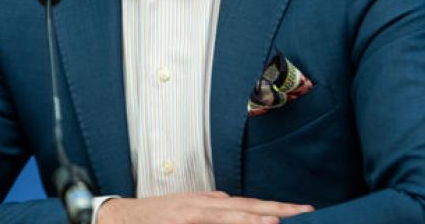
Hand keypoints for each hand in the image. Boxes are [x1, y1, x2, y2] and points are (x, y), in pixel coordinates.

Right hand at [96, 191, 313, 223]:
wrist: (119, 217)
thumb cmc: (153, 217)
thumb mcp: (187, 208)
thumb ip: (210, 207)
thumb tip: (230, 205)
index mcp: (208, 202)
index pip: (248, 204)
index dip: (274, 207)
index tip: (300, 211)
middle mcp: (203, 204)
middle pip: (246, 206)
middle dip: (277, 210)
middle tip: (305, 212)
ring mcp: (191, 212)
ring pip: (230, 215)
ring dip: (254, 218)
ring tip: (279, 221)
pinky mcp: (180, 222)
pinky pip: (208, 223)